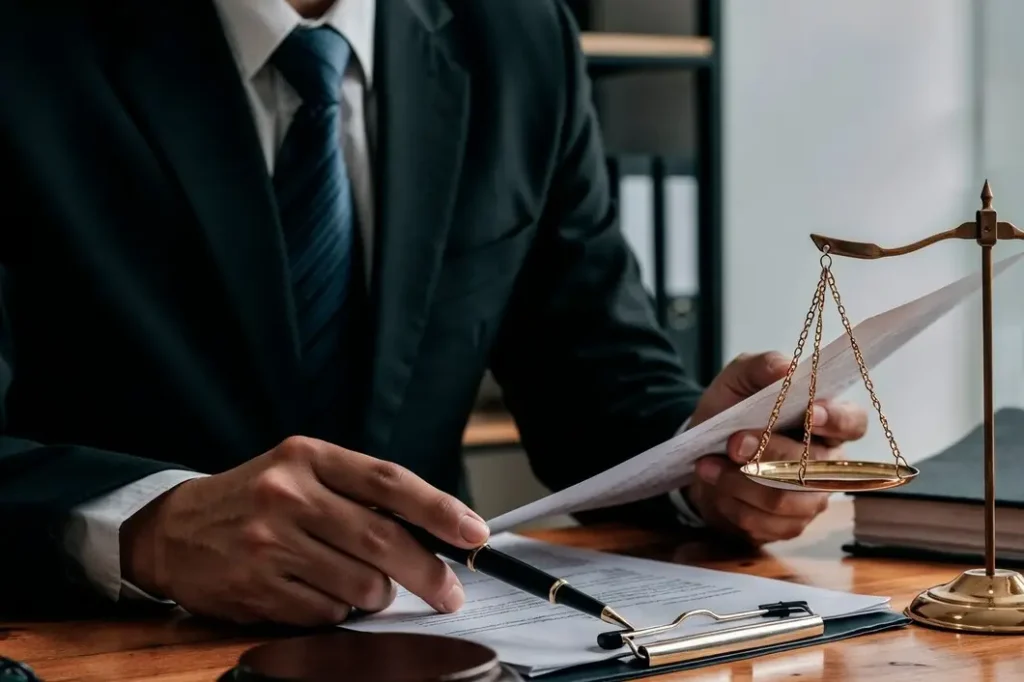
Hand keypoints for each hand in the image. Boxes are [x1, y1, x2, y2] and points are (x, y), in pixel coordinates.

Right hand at [119, 436, 489, 626]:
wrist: (172, 529)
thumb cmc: (254, 497)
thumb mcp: (302, 471)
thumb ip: (359, 492)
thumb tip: (434, 530)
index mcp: (308, 457)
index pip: (389, 481)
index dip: (440, 509)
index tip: (475, 533)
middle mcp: (288, 494)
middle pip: (382, 540)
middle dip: (429, 573)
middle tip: (450, 593)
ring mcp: (270, 543)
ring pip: (361, 584)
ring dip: (378, 594)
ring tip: (365, 585)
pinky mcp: (257, 587)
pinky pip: (327, 612)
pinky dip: (338, 609)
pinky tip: (321, 592)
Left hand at [683, 351, 867, 544]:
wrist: (700, 451)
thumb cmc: (730, 411)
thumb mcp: (738, 379)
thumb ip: (761, 366)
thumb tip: (785, 368)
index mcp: (826, 423)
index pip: (853, 423)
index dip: (836, 420)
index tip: (808, 412)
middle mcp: (827, 464)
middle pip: (813, 466)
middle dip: (769, 452)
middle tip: (733, 442)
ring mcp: (809, 500)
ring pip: (785, 499)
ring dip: (741, 481)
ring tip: (708, 464)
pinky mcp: (785, 526)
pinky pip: (763, 523)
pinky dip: (731, 502)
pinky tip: (713, 483)